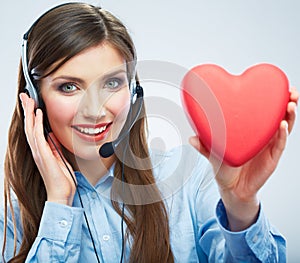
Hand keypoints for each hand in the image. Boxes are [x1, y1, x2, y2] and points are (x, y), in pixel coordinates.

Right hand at [20, 92, 76, 205]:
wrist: (61, 194)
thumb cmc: (61, 180)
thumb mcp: (59, 159)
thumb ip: (54, 147)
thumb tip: (52, 136)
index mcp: (41, 151)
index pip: (34, 130)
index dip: (31, 116)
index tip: (31, 105)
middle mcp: (38, 151)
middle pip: (29, 126)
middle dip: (27, 110)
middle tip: (25, 97)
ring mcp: (39, 153)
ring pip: (31, 129)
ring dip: (29, 113)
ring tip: (28, 100)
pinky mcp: (44, 155)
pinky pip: (38, 137)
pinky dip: (37, 124)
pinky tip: (37, 115)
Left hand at [190, 87, 297, 230]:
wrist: (232, 188)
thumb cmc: (224, 167)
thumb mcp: (213, 153)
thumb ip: (204, 145)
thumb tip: (191, 138)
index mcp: (250, 130)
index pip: (263, 111)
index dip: (271, 98)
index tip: (274, 85)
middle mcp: (262, 135)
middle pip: (279, 115)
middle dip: (287, 102)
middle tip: (291, 91)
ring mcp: (268, 146)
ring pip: (284, 127)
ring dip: (289, 115)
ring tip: (290, 104)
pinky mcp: (272, 157)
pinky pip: (280, 144)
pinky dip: (282, 134)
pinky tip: (282, 125)